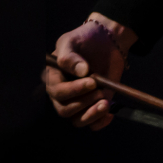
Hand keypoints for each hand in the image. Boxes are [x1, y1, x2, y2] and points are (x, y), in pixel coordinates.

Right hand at [43, 15, 133, 130]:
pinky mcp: (94, 104)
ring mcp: (79, 101)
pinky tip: (109, 114)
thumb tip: (81, 71)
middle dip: (84, 102)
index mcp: (53, 78)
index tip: (92, 81)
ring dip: (91, 114)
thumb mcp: (71, 40)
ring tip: (105, 103)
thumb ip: (70, 55)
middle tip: (100, 89)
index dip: (74, 90)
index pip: (57, 92)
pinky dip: (100, 122)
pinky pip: (92, 123)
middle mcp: (63, 93)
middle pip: (65, 110)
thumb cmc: (85, 39)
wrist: (108, 40)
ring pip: (77, 120)